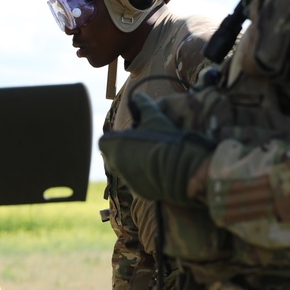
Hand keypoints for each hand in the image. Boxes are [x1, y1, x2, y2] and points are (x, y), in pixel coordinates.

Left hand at [98, 92, 213, 206]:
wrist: (184, 169)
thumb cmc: (165, 140)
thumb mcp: (155, 118)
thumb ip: (144, 106)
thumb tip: (138, 96)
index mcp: (114, 147)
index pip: (105, 141)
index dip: (116, 137)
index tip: (132, 134)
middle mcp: (116, 166)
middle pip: (114, 157)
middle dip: (125, 150)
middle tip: (144, 144)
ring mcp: (127, 181)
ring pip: (126, 170)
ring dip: (136, 163)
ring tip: (156, 156)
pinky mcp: (140, 192)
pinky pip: (139, 182)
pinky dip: (147, 176)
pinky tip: (162, 169)